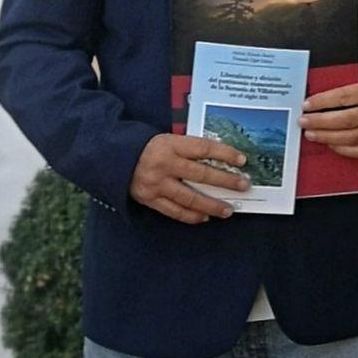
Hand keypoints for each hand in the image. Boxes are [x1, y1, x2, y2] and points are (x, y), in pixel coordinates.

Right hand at [130, 133, 245, 222]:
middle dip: (226, 181)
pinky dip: (192, 215)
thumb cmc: (148, 148)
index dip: (225, 154)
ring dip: (212, 205)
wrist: (114, 158)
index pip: (204, 149)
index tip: (242, 160)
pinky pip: (175, 211)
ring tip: (228, 209)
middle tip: (243, 186)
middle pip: (201, 174)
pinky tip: (205, 217)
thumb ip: (189, 149)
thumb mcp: (168, 140)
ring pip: (190, 197)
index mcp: (171, 145)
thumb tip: (219, 160)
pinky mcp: (150, 199)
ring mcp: (157, 184)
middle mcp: (165, 165)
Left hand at [299, 77, 357, 159]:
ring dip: (327, 137)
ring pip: (350, 137)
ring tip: (311, 134)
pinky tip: (329, 144)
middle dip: (321, 122)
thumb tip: (315, 100)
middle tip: (304, 122)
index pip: (344, 97)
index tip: (307, 105)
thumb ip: (341, 88)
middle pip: (346, 119)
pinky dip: (341, 149)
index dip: (323, 102)